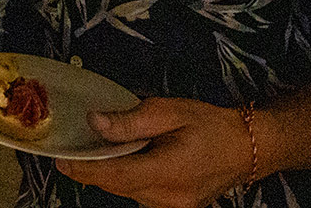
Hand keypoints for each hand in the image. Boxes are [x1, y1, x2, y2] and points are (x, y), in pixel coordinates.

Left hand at [55, 98, 252, 207]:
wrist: (249, 147)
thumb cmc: (211, 124)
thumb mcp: (170, 112)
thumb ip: (130, 121)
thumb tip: (94, 123)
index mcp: (167, 172)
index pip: (115, 175)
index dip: (85, 170)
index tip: (61, 161)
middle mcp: (167, 198)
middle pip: (118, 186)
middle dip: (93, 171)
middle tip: (71, 152)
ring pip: (129, 192)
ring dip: (111, 175)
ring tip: (95, 153)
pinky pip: (142, 194)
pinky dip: (129, 179)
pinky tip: (125, 162)